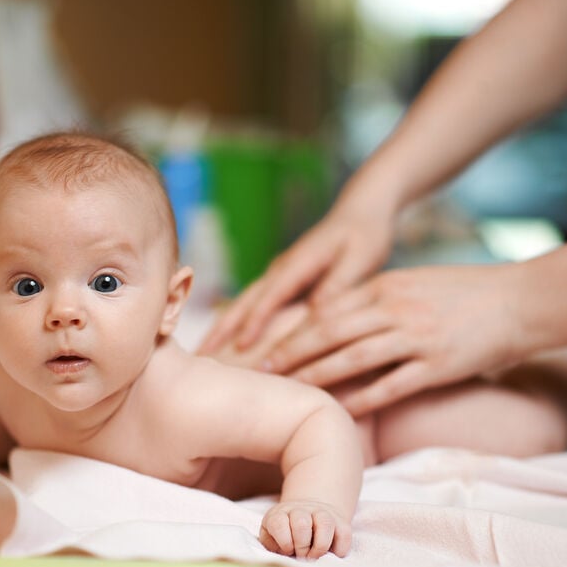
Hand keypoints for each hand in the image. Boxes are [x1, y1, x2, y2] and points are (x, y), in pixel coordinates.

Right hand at [199, 199, 393, 354]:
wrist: (361, 210)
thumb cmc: (365, 234)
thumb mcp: (360, 260)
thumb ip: (338, 285)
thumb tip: (316, 314)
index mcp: (299, 263)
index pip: (271, 296)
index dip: (255, 323)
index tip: (240, 348)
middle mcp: (282, 268)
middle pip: (245, 301)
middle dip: (222, 328)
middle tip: (200, 356)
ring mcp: (280, 273)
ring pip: (245, 302)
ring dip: (223, 327)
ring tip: (204, 352)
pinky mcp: (284, 279)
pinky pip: (256, 303)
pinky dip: (239, 322)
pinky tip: (231, 340)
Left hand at [259, 500, 351, 559]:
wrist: (307, 515)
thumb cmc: (285, 534)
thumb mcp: (271, 536)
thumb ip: (271, 545)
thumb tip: (281, 554)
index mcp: (280, 514)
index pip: (279, 523)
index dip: (284, 541)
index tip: (287, 551)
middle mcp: (301, 510)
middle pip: (302, 523)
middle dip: (302, 546)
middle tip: (302, 556)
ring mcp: (322, 514)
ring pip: (325, 523)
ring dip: (320, 546)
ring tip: (315, 556)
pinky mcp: (341, 522)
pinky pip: (344, 534)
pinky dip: (339, 550)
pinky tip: (331, 555)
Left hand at [264, 263, 522, 416]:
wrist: (522, 301)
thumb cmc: (467, 292)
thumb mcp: (415, 282)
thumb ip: (378, 298)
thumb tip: (340, 315)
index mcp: (387, 286)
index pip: (327, 309)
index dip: (293, 328)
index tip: (266, 343)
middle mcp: (395, 309)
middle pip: (329, 332)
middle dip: (291, 352)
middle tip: (260, 370)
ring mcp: (416, 337)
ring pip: (352, 358)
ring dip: (316, 376)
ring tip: (289, 391)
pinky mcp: (437, 365)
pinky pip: (389, 386)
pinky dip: (361, 400)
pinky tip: (339, 412)